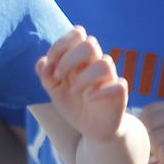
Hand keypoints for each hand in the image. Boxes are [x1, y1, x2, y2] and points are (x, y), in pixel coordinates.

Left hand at [37, 27, 127, 142]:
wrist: (91, 129)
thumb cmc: (74, 105)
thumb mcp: (54, 91)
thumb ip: (46, 76)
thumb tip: (42, 62)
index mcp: (81, 58)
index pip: (78, 34)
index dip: (62, 44)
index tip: (51, 63)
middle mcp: (96, 64)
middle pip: (91, 43)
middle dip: (69, 59)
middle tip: (59, 77)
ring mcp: (110, 78)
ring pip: (105, 62)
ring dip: (84, 77)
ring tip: (74, 91)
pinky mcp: (120, 94)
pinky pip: (119, 84)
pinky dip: (102, 91)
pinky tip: (91, 98)